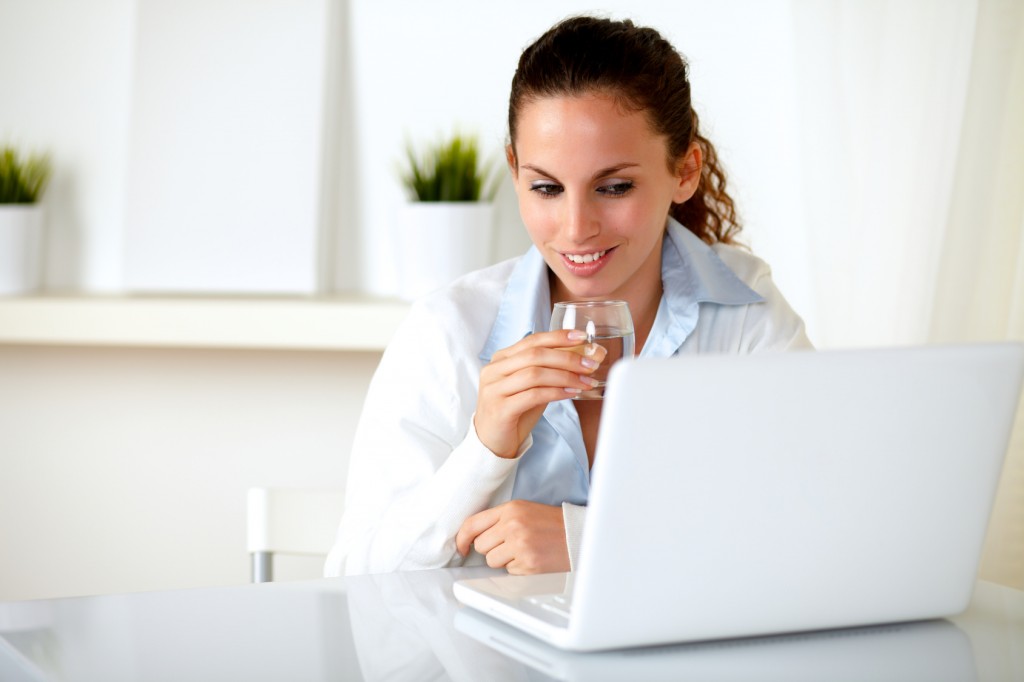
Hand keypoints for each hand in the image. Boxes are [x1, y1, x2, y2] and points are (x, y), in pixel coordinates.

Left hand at [456, 500, 569, 574]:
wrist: (578, 535)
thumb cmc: (551, 523)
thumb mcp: (524, 510)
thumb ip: (498, 519)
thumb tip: (472, 537)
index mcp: (511, 509)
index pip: (472, 524)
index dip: (461, 538)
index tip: (461, 547)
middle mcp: (513, 526)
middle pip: (481, 546)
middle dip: (491, 549)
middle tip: (510, 545)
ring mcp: (521, 546)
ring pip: (492, 561)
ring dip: (504, 560)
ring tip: (523, 551)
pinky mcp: (528, 565)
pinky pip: (509, 572)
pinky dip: (518, 569)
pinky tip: (532, 559)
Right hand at [475, 329, 606, 457]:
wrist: (492, 442)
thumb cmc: (515, 412)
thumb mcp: (532, 386)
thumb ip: (549, 371)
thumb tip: (582, 358)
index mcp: (501, 359)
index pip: (532, 341)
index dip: (558, 337)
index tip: (581, 337)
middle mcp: (494, 371)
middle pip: (535, 355)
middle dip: (567, 358)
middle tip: (590, 365)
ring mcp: (494, 389)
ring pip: (534, 374)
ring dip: (565, 377)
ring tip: (584, 382)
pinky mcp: (500, 409)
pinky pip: (533, 395)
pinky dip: (555, 393)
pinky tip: (570, 394)